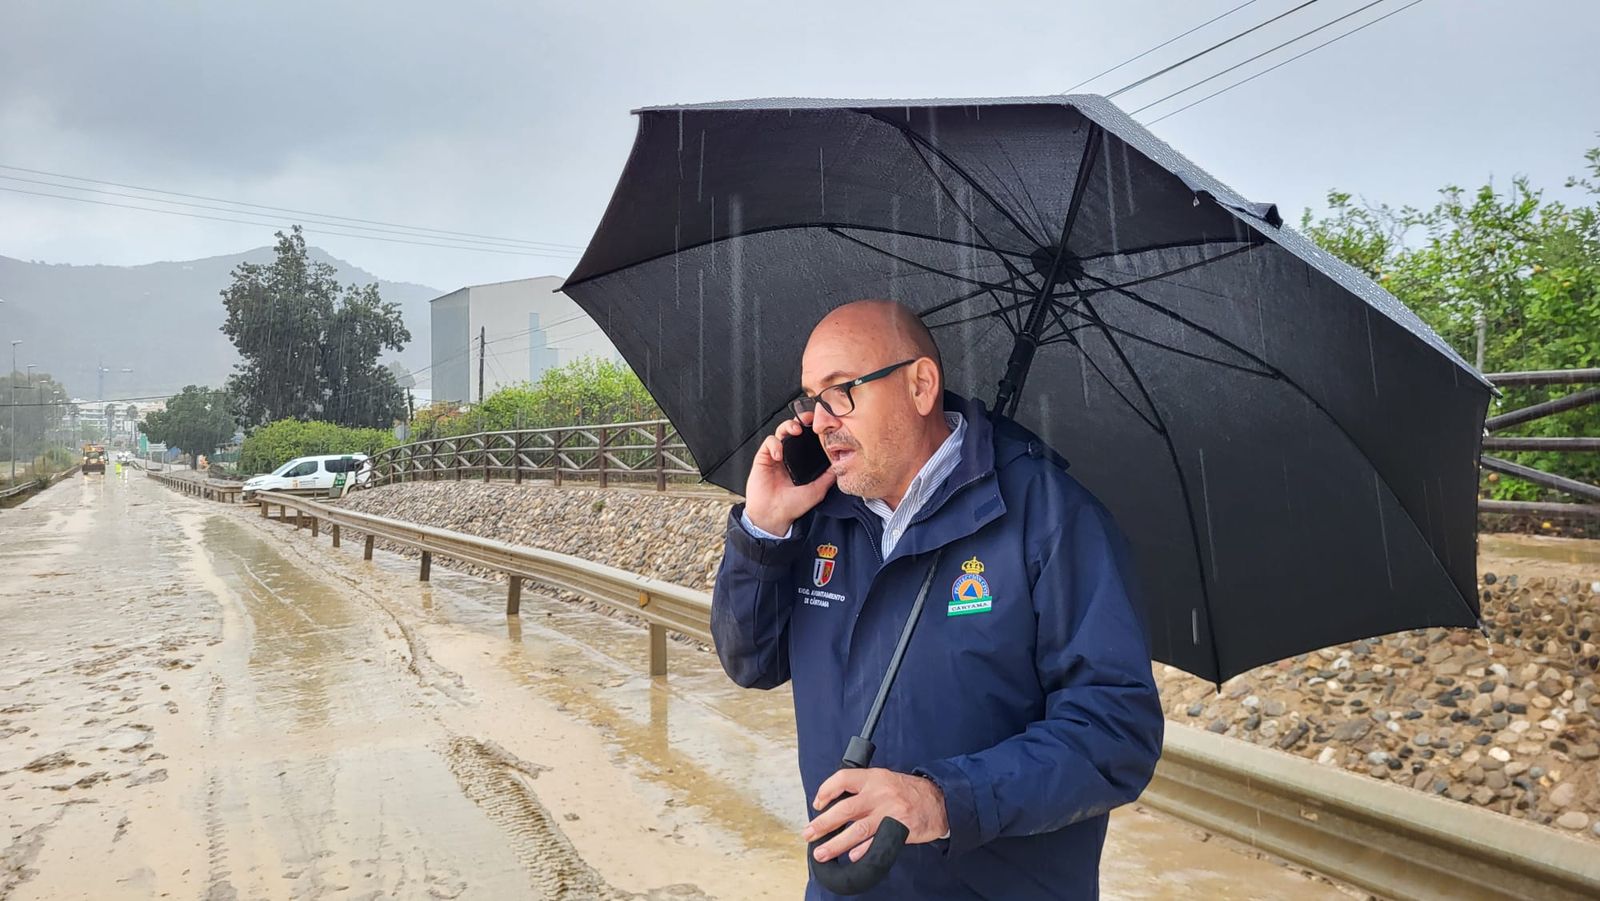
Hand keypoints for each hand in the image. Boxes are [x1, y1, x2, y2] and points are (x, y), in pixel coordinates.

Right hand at [743, 415, 835, 535]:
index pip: (807, 439)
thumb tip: (841, 465)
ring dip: (788, 426)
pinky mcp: (763, 458)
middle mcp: (789, 456)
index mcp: (801, 462)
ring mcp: (776, 456)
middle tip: (808, 419)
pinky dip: (774, 444)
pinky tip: (779, 455)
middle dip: (801, 420)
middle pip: (794, 429)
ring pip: (781, 431)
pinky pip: (768, 442)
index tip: (821, 423)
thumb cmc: (792, 506)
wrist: (774, 516)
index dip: (813, 429)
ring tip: (795, 431)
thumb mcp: (817, 490)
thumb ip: (828, 477)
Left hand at [801, 768, 947, 862]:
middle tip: (809, 833)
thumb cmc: (910, 792)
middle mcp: (879, 793)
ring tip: (822, 853)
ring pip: (856, 830)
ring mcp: (889, 812)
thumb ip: (864, 790)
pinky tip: (852, 857)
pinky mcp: (899, 829)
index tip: (817, 804)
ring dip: (836, 844)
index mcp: (874, 777)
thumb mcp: (886, 780)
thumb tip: (837, 806)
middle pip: (844, 809)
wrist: (940, 801)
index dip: (826, 791)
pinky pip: (876, 842)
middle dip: (822, 824)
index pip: (843, 779)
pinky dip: (862, 851)